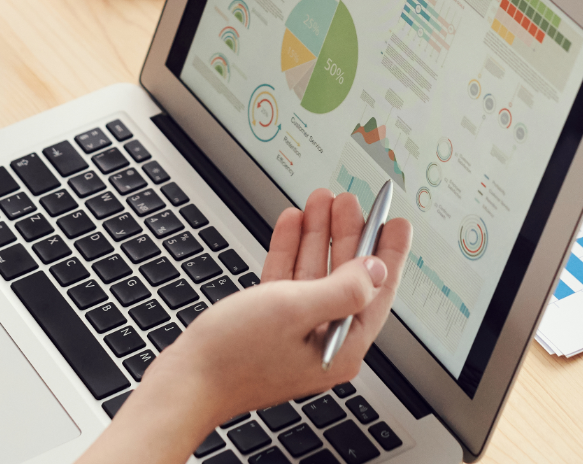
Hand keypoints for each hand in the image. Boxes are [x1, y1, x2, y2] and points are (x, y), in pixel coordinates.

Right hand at [101, 190, 411, 461]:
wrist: (185, 381)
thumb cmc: (233, 356)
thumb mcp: (294, 310)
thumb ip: (341, 289)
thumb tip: (377, 270)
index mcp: (340, 346)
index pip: (377, 292)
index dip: (388, 253)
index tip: (397, 222)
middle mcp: (322, 342)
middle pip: (346, 277)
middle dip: (348, 235)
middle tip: (350, 201)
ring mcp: (295, 335)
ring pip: (315, 274)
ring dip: (318, 236)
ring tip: (320, 201)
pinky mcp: (270, 327)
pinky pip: (288, 281)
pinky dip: (290, 250)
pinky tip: (291, 224)